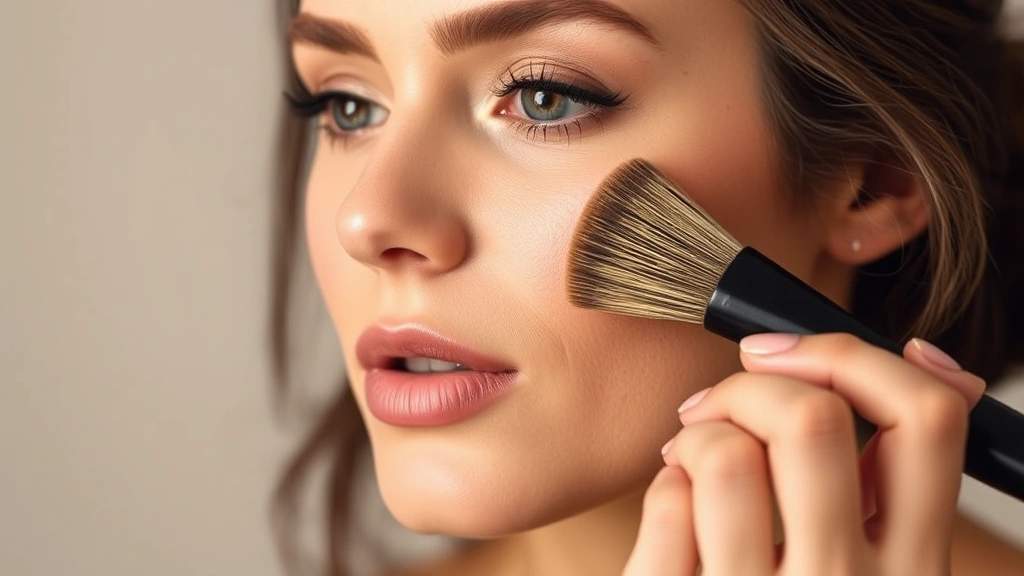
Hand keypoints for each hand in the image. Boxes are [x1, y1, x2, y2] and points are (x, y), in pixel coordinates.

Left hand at [622, 333, 985, 575]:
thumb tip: (929, 356)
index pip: (929, 420)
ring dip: (698, 432)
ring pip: (726, 457)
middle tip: (726, 401)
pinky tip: (674, 503)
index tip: (791, 357)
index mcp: (915, 572)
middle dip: (753, 383)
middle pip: (811, 420)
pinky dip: (665, 480)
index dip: (855, 359)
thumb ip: (892, 480)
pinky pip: (669, 501)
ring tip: (693, 454)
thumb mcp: (876, 566)